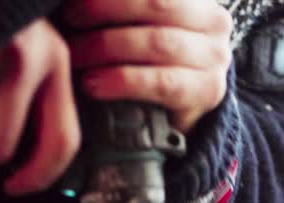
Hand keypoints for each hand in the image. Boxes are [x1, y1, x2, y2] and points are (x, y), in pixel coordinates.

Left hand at [65, 0, 233, 134]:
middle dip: (104, 10)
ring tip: (75, 57)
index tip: (73, 0)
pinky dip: (122, 81)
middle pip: (156, 5)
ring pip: (158, 43)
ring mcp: (215, 58)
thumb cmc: (146, 59)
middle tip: (68, 21)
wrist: (175, 110)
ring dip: (107, 48)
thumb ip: (120, 9)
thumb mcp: (137, 22)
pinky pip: (161, 82)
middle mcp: (213, 21)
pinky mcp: (208, 92)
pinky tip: (94, 84)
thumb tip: (73, 0)